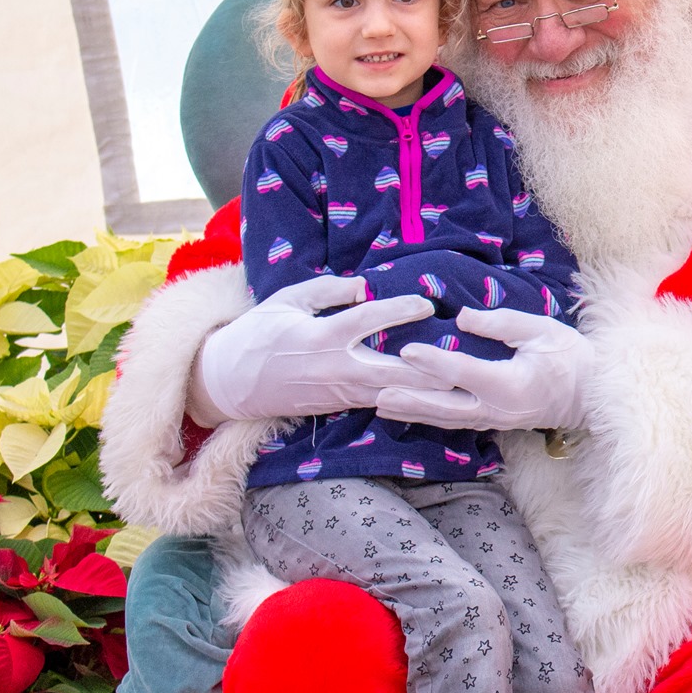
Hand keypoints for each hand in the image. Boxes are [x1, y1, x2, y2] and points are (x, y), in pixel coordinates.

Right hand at [192, 275, 437, 422]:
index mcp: (321, 336)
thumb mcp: (288, 300)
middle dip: (426, 368)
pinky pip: (379, 403)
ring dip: (424, 391)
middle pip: (389, 370)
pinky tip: (434, 401)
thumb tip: (365, 285)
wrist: (230, 382)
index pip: (365, 321)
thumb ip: (328, 291)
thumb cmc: (259, 332)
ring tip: (459, 386)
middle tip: (461, 361)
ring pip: (391, 393)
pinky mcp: (340, 406)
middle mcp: (334, 368)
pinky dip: (407, 401)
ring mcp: (339, 392)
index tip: (426, 303)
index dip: (397, 310)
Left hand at [374, 308, 589, 431]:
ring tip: (380, 406)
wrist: (592, 393)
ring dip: (413, 412)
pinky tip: (408, 413)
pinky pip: (456, 422)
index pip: (465, 372)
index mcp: (511, 384)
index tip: (407, 350)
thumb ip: (502, 324)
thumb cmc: (570, 357)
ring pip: (447, 418)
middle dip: (411, 400)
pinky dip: (429, 418)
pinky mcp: (494, 422)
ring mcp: (495, 419)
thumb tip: (463, 318)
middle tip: (378, 394)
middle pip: (446, 406)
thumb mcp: (542, 330)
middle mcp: (498, 408)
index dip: (435, 361)